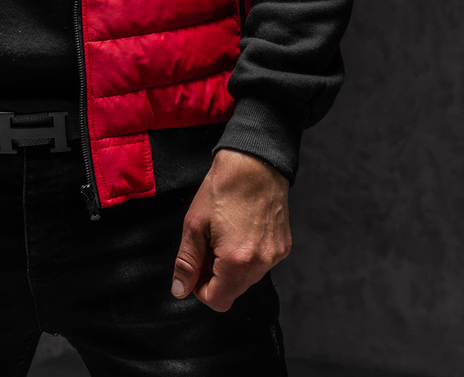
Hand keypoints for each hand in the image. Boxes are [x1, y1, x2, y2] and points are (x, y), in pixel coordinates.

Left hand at [171, 148, 290, 311]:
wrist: (255, 162)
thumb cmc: (223, 187)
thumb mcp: (195, 223)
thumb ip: (187, 261)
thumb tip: (180, 290)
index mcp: (237, 261)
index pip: (218, 301)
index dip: (201, 289)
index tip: (196, 267)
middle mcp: (261, 264)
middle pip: (233, 290)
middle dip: (216, 275)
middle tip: (208, 244)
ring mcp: (275, 256)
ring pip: (247, 278)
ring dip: (232, 266)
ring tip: (224, 233)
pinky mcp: (283, 246)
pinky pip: (261, 263)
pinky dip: (248, 255)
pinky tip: (241, 229)